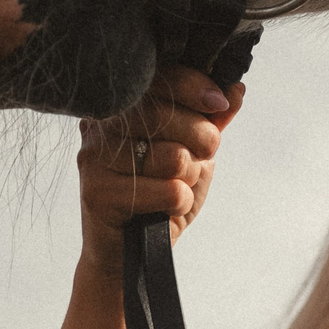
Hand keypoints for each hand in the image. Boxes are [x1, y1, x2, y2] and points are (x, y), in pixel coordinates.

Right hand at [75, 65, 244, 279]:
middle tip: (198, 158)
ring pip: (172, 156)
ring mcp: (94, 159)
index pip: (158, 78)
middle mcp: (99, 127)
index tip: (219, 102)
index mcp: (121, 108)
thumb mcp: (194, 152)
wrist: (131, 250)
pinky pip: (168, 190)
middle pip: (166, 114)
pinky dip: (178, 202)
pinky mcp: (97, 193)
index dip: (194, 86)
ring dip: (187, 177)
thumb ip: (211, 120)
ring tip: (171, 186)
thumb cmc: (161, 195)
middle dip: (201, 138)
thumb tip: (234, 89)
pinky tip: (161, 209)